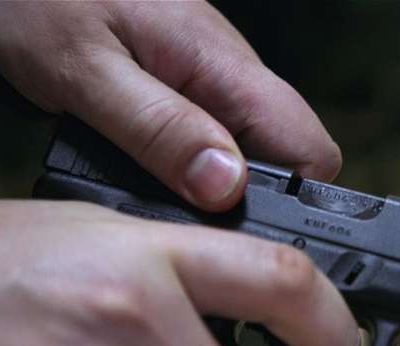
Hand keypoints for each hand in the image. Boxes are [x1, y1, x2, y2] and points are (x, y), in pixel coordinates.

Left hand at [0, 0, 341, 209]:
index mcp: (224, 67)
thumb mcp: (88, 72)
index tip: (238, 224)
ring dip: (210, 183)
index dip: (291, 199)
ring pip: (246, 153)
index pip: (311, 149)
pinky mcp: (185, 88)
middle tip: (183, 210)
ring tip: (156, 187)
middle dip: (246, 199)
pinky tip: (147, 165)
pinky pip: (210, 137)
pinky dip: (186, 164)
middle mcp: (231, 76)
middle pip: (285, 159)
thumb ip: (159, 130)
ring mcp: (210, 82)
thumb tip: (226, 188)